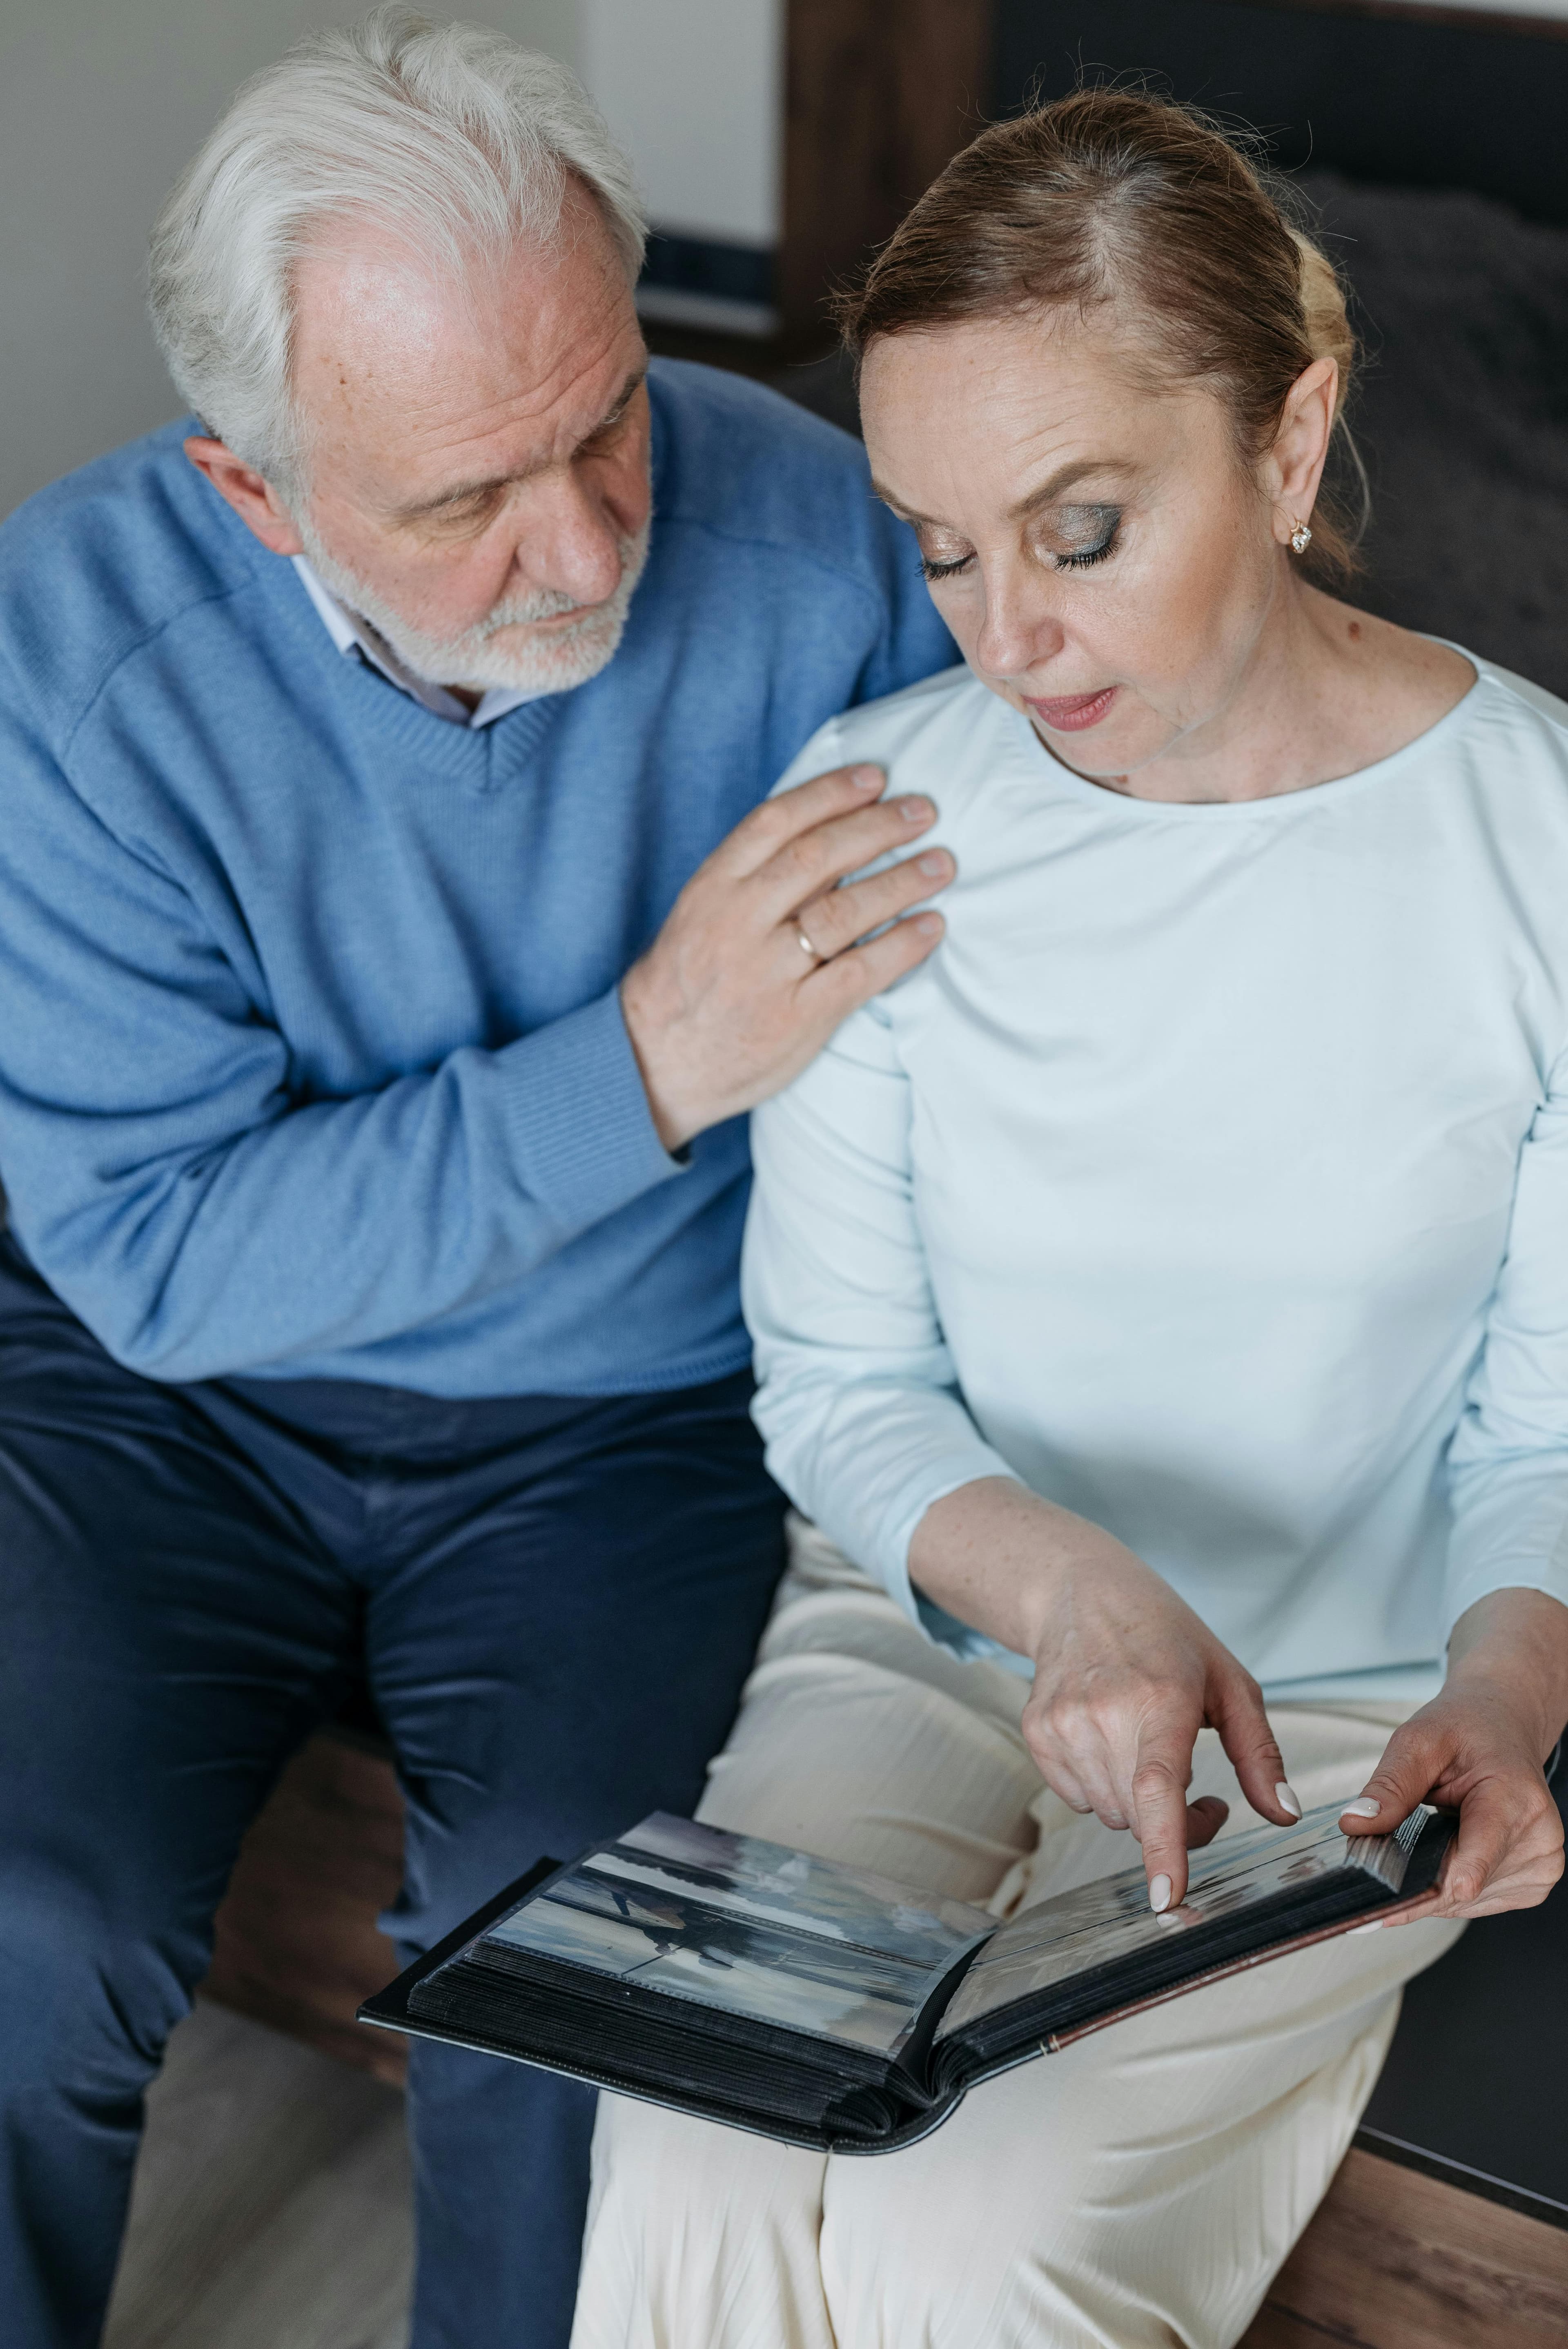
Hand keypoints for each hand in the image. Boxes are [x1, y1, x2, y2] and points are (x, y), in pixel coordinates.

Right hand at [620, 764, 951, 1150]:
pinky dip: (901, 946)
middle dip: (878, 828)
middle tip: (924, 811)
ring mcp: (767, 971)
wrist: (654, 1064)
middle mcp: (738, 923)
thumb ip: (752, 880)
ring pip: (844, 911)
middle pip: (818, 858)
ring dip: (901, 881)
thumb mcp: (701, 916)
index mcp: (712, 889)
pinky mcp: (796, 1018)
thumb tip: (827, 835)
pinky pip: (859, 972)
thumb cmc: (688, 984)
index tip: (875, 777)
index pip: (776, 822)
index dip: (830, 793)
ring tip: (942, 864)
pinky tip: (932, 926)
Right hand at [909, 1479, 1301, 1910]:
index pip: (1157, 1787)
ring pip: (1107, 1813)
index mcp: (1159, 1698)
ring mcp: (1062, 1723)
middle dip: (1176, 1824)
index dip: (1164, 1848)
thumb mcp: (1230, 1682)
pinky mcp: (1036, 1732)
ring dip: (1137, 1806)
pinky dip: (1101, 1787)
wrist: (1080, 1592)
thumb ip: (1260, 1753)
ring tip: (1152, 1756)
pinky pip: (1075, 1797)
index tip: (1168, 1898)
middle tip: (1203, 1790)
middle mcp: (1103, 1713)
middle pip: (1139, 1816)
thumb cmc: (1165, 1635)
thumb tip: (1284, 1815)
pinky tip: (1112, 1744)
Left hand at [1340, 1588, 1567, 1919]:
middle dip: (1414, 1881)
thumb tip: (1356, 1823)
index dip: (1454, 1876)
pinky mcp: (1534, 1882)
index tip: (1418, 1900)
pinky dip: (1449, 1890)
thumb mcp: (1418, 1741)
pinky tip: (1443, 1858)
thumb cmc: (1464, 1733)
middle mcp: (1538, 1834)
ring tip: (1421, 1845)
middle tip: (1376, 1863)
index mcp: (1514, 1792)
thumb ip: (1390, 1784)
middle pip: (1465, 1882)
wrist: (1502, 1730)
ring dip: (1431, 1886)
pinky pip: (1478, 1904)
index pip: (1485, 1844)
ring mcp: (1541, 1863)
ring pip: (1468, 1902)